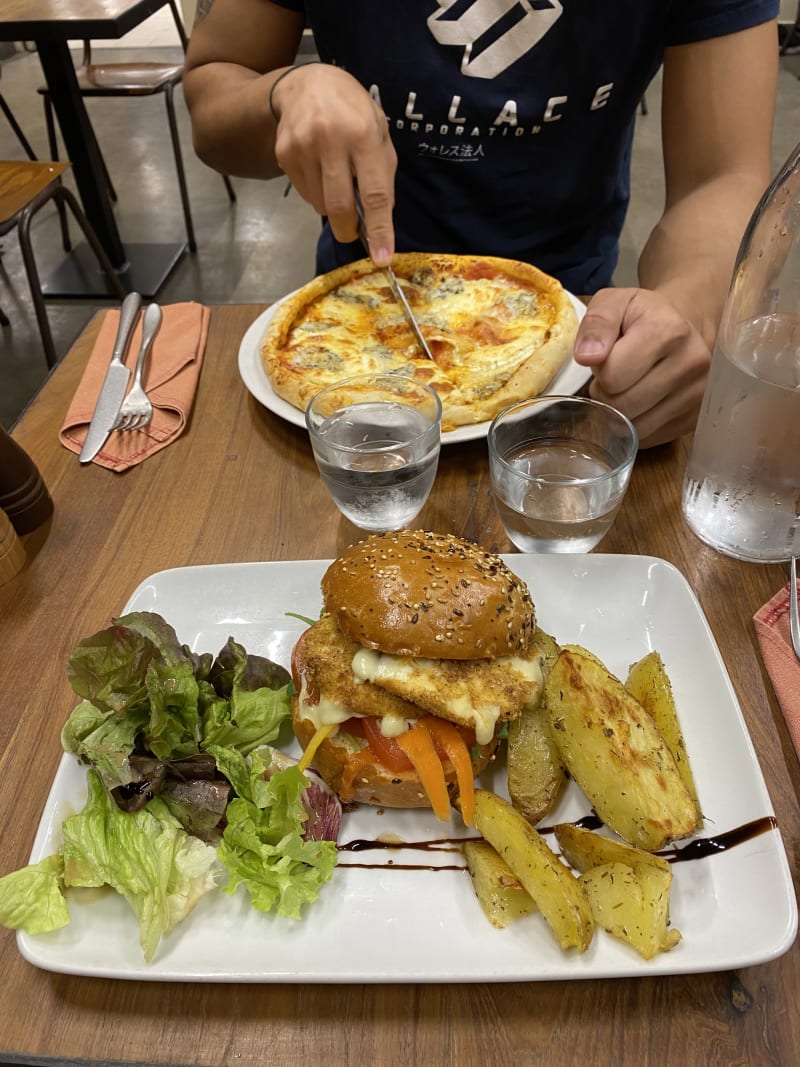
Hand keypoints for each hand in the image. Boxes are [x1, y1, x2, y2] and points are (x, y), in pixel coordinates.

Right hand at [271, 64, 396, 264]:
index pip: (374, 193)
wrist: (307, 84)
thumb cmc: (353, 111)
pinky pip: (304, 193)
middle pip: (340, 206)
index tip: (382, 257)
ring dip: (332, 207)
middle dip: (349, 230)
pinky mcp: (284, 154)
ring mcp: (303, 146)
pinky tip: (319, 170)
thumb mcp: (379, 131)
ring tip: (336, 180)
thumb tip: (380, 219)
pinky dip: (316, 194)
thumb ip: (383, 173)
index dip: (379, 229)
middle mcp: (331, 139)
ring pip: (320, 204)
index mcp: (364, 134)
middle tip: (353, 233)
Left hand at [573, 288, 710, 448]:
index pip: (613, 376)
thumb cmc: (643, 316)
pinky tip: (643, 402)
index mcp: (668, 330)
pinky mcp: (695, 419)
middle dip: (608, 393)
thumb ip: (596, 323)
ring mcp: (699, 395)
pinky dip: (637, 425)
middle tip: (615, 375)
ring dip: (620, 412)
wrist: (686, 326)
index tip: (608, 357)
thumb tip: (587, 356)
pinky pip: (649, 438)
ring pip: (635, 428)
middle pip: (623, 405)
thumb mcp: (615, 303)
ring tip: (629, 387)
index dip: (601, 370)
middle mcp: (691, 363)